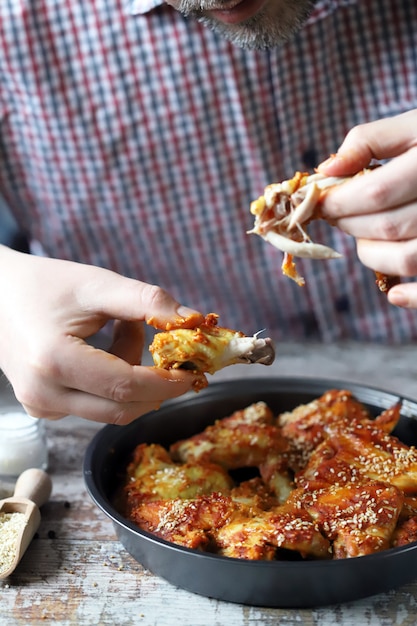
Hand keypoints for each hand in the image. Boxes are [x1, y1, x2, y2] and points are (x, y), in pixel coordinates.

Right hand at [0, 246, 203, 423]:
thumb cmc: (46, 285)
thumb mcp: (98, 285)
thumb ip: (147, 302)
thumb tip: (192, 322)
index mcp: (54, 361)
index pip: (126, 388)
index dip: (166, 383)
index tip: (193, 372)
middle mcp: (43, 394)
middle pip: (121, 409)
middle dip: (154, 386)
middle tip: (172, 356)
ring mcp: (40, 406)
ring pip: (110, 409)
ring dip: (130, 378)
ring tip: (119, 332)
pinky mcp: (41, 409)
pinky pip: (92, 407)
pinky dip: (110, 384)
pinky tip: (101, 350)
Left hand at [318, 109, 416, 307]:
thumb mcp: (414, 125)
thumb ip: (369, 141)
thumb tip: (325, 171)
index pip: (375, 193)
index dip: (339, 203)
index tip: (321, 202)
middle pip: (387, 227)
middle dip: (351, 225)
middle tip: (339, 216)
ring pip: (407, 258)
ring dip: (373, 254)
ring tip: (365, 237)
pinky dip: (412, 297)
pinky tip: (394, 294)